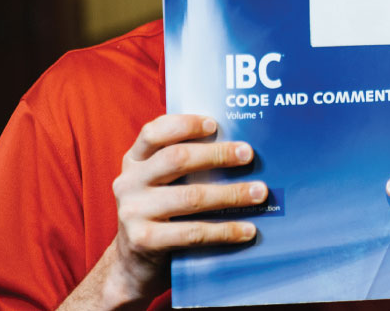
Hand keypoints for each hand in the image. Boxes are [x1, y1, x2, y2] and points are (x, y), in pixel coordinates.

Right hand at [59, 114, 266, 308]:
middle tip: (248, 155)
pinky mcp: (143, 241)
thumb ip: (187, 166)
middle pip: (176, 159)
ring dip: (231, 193)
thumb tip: (240, 150)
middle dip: (217, 155)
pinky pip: (193, 233)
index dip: (185, 124)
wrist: (134, 265)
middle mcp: (129, 182)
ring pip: (190, 196)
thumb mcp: (163, 184)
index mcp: (135, 160)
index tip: (215, 124)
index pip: (154, 132)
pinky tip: (248, 230)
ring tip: (259, 193)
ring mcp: (133, 212)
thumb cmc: (162, 215)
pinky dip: (225, 230)